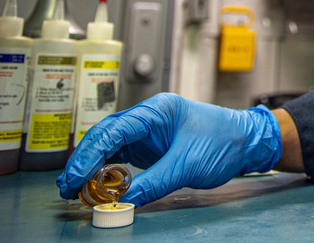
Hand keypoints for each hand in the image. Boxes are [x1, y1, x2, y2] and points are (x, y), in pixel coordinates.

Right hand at [57, 92, 282, 206]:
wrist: (246, 141)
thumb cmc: (224, 142)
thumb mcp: (188, 165)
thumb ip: (154, 183)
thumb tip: (122, 202)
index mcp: (158, 111)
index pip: (115, 129)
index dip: (90, 154)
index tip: (76, 176)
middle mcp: (149, 117)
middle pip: (105, 135)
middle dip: (83, 160)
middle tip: (68, 187)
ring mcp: (148, 130)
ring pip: (109, 145)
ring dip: (91, 166)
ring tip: (75, 189)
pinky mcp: (150, 145)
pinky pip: (121, 155)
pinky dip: (107, 170)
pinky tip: (97, 184)